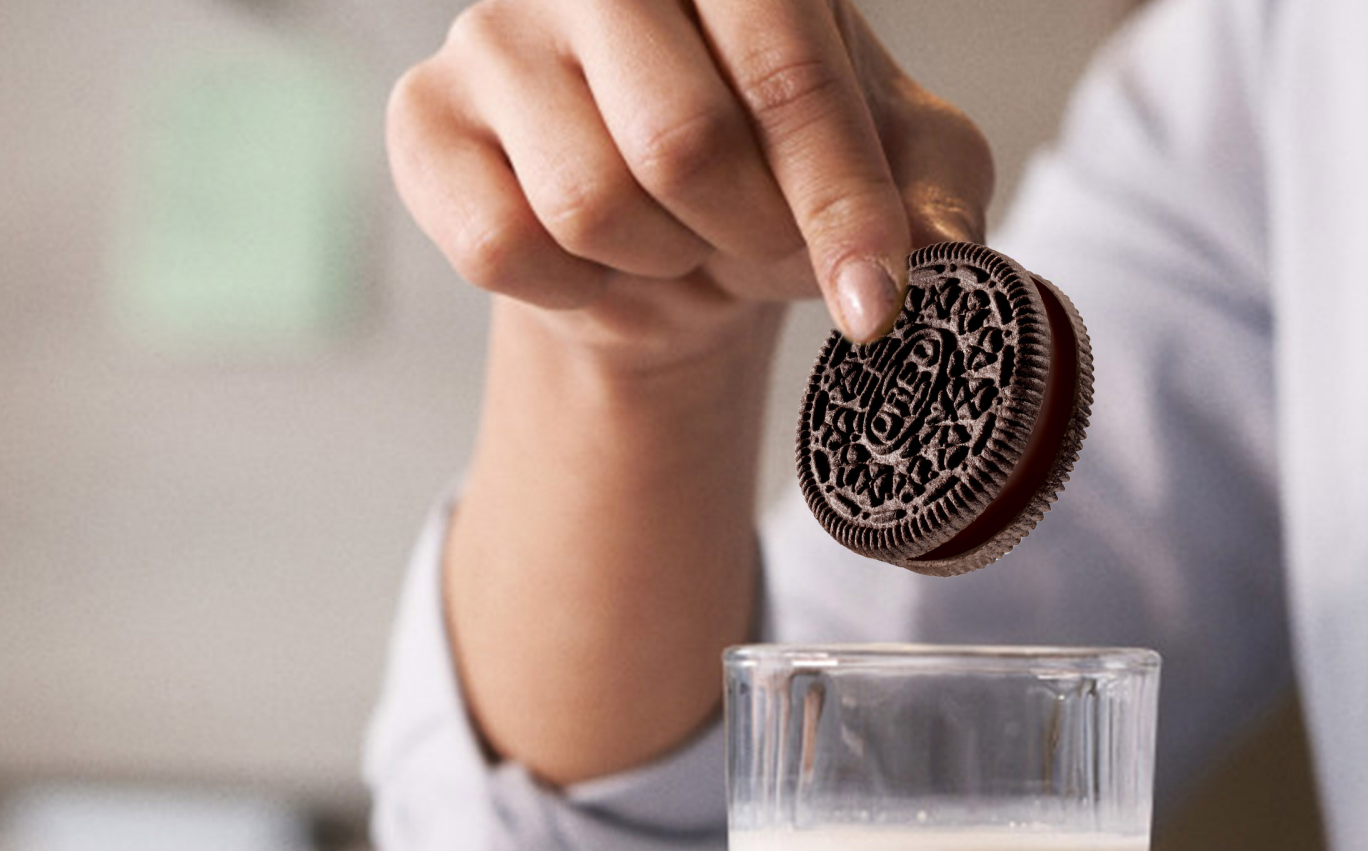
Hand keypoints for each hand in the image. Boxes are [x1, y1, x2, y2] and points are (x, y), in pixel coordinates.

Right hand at [386, 0, 992, 352]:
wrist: (661, 239)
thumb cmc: (773, 180)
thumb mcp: (888, 176)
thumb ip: (932, 194)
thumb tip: (943, 254)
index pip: (786, 71)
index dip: (838, 203)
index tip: (875, 302)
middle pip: (678, 141)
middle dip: (742, 236)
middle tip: (753, 244)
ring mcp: (494, 30)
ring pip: (589, 202)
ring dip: (656, 261)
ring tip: (672, 239)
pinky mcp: (424, 121)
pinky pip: (500, 245)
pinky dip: (570, 290)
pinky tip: (592, 262)